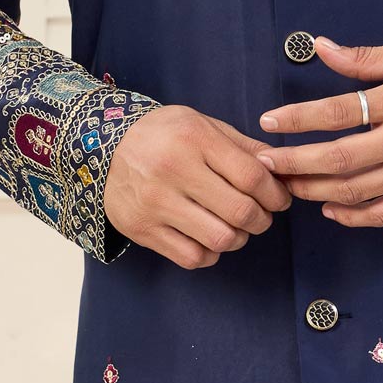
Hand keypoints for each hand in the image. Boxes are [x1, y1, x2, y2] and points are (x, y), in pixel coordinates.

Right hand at [102, 103, 291, 267]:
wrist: (102, 147)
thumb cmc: (162, 135)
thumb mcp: (201, 124)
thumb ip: (241, 147)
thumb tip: (280, 169)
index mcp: (194, 139)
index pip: (252, 176)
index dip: (276, 194)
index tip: (279, 198)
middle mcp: (174, 171)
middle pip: (241, 212)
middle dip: (262, 220)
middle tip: (260, 216)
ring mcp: (155, 203)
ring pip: (220, 239)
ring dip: (238, 239)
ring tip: (235, 228)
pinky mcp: (142, 229)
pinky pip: (192, 257)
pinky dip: (210, 253)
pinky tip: (208, 238)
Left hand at [253, 36, 382, 225]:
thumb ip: (367, 59)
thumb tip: (320, 48)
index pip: (341, 111)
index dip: (299, 118)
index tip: (268, 122)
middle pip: (340, 157)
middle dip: (295, 162)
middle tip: (263, 163)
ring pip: (357, 190)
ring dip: (315, 190)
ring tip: (287, 185)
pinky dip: (352, 216)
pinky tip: (329, 208)